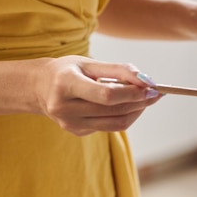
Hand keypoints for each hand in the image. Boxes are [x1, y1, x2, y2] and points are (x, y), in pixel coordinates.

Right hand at [34, 56, 161, 135]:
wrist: (39, 89)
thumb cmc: (66, 71)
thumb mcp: (88, 63)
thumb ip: (118, 70)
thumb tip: (146, 80)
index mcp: (65, 85)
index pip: (106, 95)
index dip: (132, 93)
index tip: (152, 87)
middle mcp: (65, 108)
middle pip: (114, 110)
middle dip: (139, 102)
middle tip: (157, 92)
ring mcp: (70, 124)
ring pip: (115, 123)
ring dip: (136, 111)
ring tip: (146, 98)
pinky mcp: (77, 132)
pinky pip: (109, 126)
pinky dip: (124, 115)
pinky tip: (127, 104)